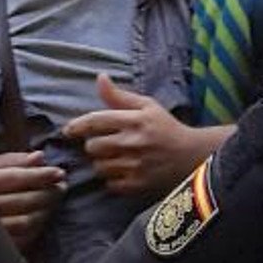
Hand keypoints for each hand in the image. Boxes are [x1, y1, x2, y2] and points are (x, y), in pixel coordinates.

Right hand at [0, 151, 63, 249]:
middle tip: (61, 187)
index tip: (59, 172)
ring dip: (45, 211)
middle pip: (21, 201)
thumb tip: (40, 157)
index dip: (39, 175)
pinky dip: (36, 229)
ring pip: (24, 222)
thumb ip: (12, 162)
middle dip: (47, 193)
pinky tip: (42, 220)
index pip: (12, 177)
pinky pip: (21, 240)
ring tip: (54, 202)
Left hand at [64, 74, 201, 197]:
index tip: (68, 130)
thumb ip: (119, 96)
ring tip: (115, 158)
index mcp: (134, 120)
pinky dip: (112, 179)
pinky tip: (123, 172)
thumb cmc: (167, 128)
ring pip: (99, 166)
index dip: (76, 126)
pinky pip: (109, 183)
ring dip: (102, 163)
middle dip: (93, 145)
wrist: (193, 156)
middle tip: (104, 144)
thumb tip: (99, 78)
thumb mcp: (147, 106)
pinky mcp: (137, 185)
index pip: (95, 121)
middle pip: (92, 146)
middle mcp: (132, 142)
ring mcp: (134, 166)